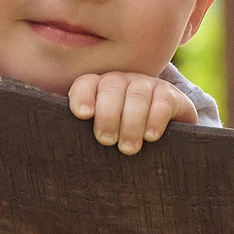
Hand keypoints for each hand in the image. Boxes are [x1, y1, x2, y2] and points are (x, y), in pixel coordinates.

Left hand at [68, 71, 198, 154]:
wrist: (168, 139)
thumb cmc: (124, 140)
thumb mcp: (105, 136)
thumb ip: (84, 136)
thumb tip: (62, 151)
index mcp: (100, 89)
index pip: (86, 84)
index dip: (83, 96)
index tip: (83, 115)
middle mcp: (123, 82)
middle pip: (111, 88)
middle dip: (107, 115)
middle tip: (106, 140)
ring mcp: (148, 86)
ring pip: (137, 95)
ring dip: (131, 122)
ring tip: (127, 148)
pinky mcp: (171, 95)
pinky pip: (163, 101)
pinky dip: (155, 119)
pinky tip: (150, 136)